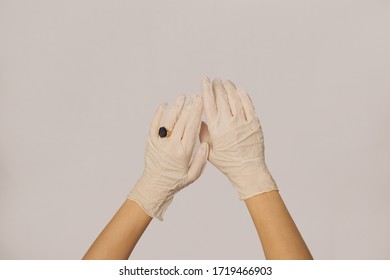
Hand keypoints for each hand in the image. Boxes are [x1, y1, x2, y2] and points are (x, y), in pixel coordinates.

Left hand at [128, 95, 208, 219]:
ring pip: (168, 121)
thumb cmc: (176, 182)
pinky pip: (154, 125)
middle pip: (181, 122)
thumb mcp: (193, 175)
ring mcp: (159, 143)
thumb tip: (206, 143)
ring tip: (182, 97)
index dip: (197, 113)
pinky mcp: (150, 142)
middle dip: (189, 107)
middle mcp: (171, 145)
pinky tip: (164, 105)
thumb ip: (201, 159)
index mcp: (183, 152)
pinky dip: (158, 114)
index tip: (201, 103)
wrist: (155, 186)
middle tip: (196, 96)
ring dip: (176, 108)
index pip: (192, 128)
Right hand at [200, 78, 276, 199]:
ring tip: (226, 82)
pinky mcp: (254, 123)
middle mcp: (229, 123)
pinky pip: (249, 104)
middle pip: (222, 97)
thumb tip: (200, 118)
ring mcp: (243, 122)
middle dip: (217, 86)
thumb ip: (203, 133)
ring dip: (230, 88)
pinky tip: (239, 90)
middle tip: (215, 80)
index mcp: (216, 129)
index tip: (204, 80)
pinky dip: (243, 95)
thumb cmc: (227, 162)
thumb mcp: (209, 150)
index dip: (206, 89)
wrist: (247, 170)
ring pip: (235, 98)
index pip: (209, 103)